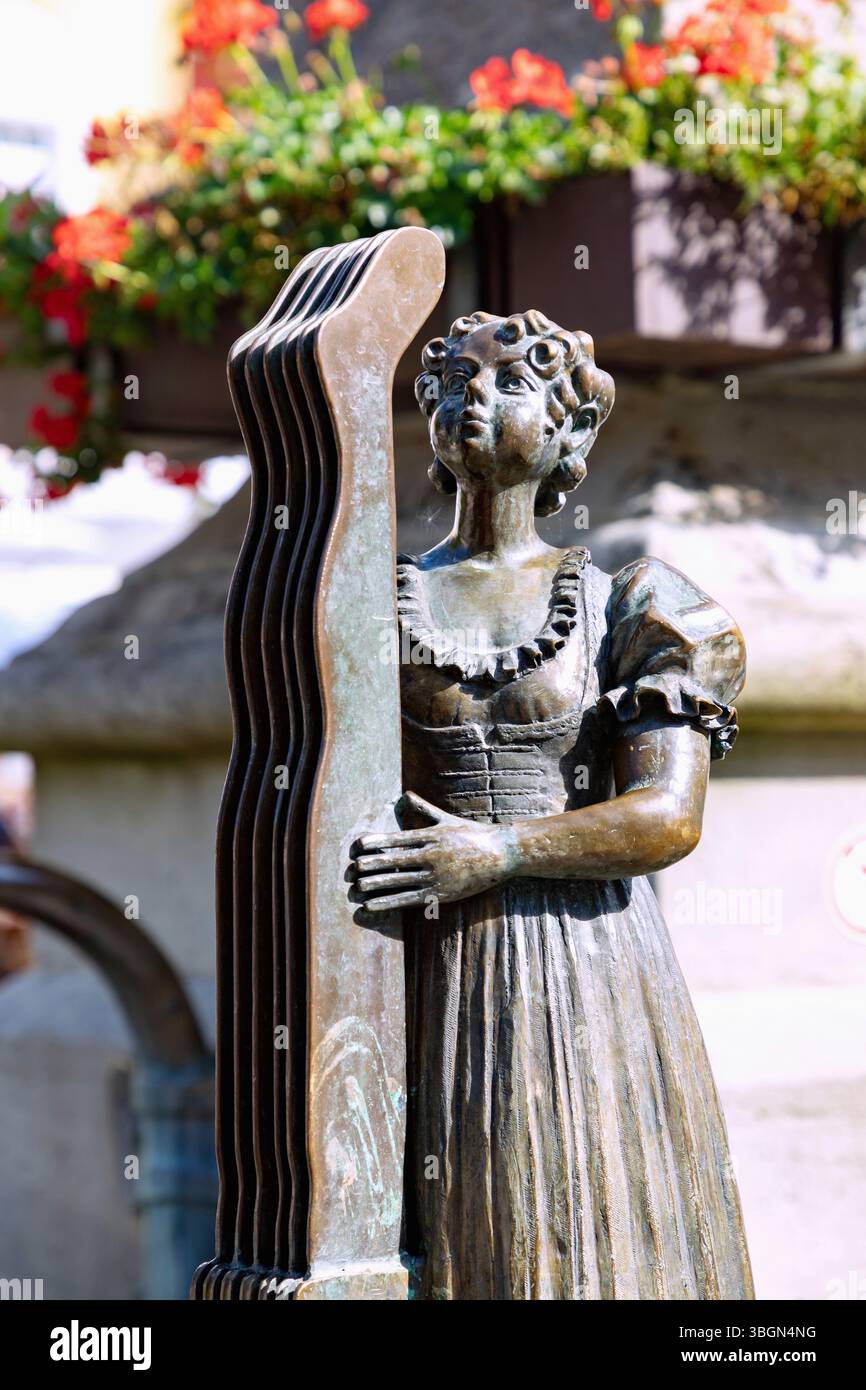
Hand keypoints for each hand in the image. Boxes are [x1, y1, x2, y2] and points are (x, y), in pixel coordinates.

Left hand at [350, 791, 517, 912]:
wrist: (502, 853)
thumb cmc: (473, 834)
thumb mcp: (446, 819)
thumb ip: (423, 809)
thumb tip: (406, 794)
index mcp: (431, 836)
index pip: (397, 839)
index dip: (376, 843)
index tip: (358, 846)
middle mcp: (431, 855)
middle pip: (394, 861)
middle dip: (371, 865)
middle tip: (351, 869)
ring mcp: (436, 875)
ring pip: (399, 881)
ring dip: (376, 885)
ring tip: (357, 888)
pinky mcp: (441, 894)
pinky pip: (410, 899)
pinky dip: (389, 903)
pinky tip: (372, 905)